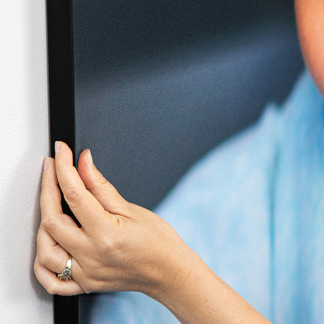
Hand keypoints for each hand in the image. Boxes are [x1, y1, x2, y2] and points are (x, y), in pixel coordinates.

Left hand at [33, 141, 194, 296]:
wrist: (168, 271)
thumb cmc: (158, 240)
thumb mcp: (131, 208)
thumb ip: (101, 186)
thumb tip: (84, 162)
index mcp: (106, 234)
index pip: (74, 194)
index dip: (64, 168)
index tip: (61, 151)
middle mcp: (92, 256)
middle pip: (52, 220)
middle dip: (47, 187)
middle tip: (52, 168)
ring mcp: (86, 274)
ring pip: (45, 251)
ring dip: (43, 222)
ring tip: (51, 202)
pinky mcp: (85, 284)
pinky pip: (51, 281)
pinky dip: (41, 262)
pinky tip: (48, 242)